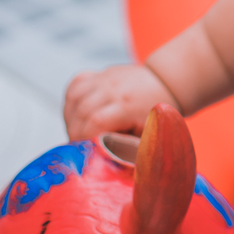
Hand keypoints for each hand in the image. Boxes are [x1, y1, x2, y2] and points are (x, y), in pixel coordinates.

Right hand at [63, 64, 180, 140]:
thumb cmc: (156, 113)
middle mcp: (113, 89)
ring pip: (74, 97)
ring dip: (69, 117)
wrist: (164, 83)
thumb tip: (108, 160)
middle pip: (81, 111)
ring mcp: (105, 79)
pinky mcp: (99, 74)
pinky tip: (75, 112)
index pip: (95, 122)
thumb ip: (129, 147)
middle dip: (74, 131)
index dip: (84, 138)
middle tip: (77, 145)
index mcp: (127, 106)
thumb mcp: (148, 134)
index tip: (83, 150)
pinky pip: (76, 83)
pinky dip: (70, 99)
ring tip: (76, 130)